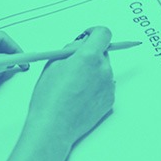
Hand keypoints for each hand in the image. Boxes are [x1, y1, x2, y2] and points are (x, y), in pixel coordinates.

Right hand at [25, 26, 114, 145]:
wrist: (54, 127)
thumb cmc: (49, 98)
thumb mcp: (53, 64)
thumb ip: (71, 49)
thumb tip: (81, 44)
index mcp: (89, 56)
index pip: (104, 33)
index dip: (95, 33)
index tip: (88, 36)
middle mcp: (103, 69)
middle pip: (103, 52)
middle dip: (91, 54)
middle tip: (74, 65)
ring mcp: (109, 85)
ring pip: (104, 69)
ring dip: (93, 71)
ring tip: (74, 86)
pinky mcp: (110, 99)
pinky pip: (105, 85)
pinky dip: (96, 86)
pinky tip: (80, 96)